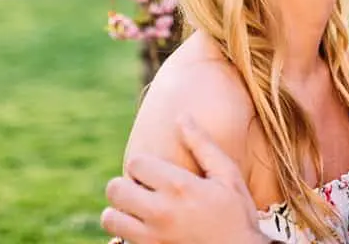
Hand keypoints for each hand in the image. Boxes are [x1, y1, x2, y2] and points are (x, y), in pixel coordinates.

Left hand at [101, 116, 267, 243]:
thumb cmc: (237, 216)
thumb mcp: (227, 177)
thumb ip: (202, 146)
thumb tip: (182, 117)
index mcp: (178, 187)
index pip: (135, 163)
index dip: (143, 165)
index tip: (155, 173)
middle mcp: (161, 212)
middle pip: (115, 189)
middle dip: (126, 185)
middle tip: (143, 190)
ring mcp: (153, 239)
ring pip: (111, 218)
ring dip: (120, 212)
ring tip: (138, 211)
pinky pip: (120, 242)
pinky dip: (124, 235)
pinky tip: (143, 231)